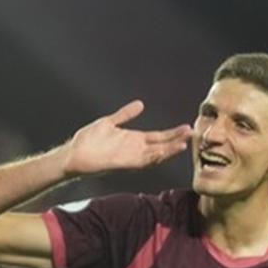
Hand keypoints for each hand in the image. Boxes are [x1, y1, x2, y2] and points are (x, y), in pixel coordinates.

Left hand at [63, 100, 192, 175]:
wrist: (73, 153)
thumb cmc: (89, 140)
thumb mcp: (109, 122)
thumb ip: (125, 115)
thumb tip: (140, 104)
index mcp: (134, 139)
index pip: (159, 137)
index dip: (173, 133)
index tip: (187, 127)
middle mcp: (135, 149)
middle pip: (162, 145)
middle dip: (177, 140)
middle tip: (193, 133)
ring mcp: (131, 156)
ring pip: (156, 154)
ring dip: (169, 149)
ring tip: (184, 143)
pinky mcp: (124, 162)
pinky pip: (142, 161)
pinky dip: (153, 156)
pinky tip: (163, 151)